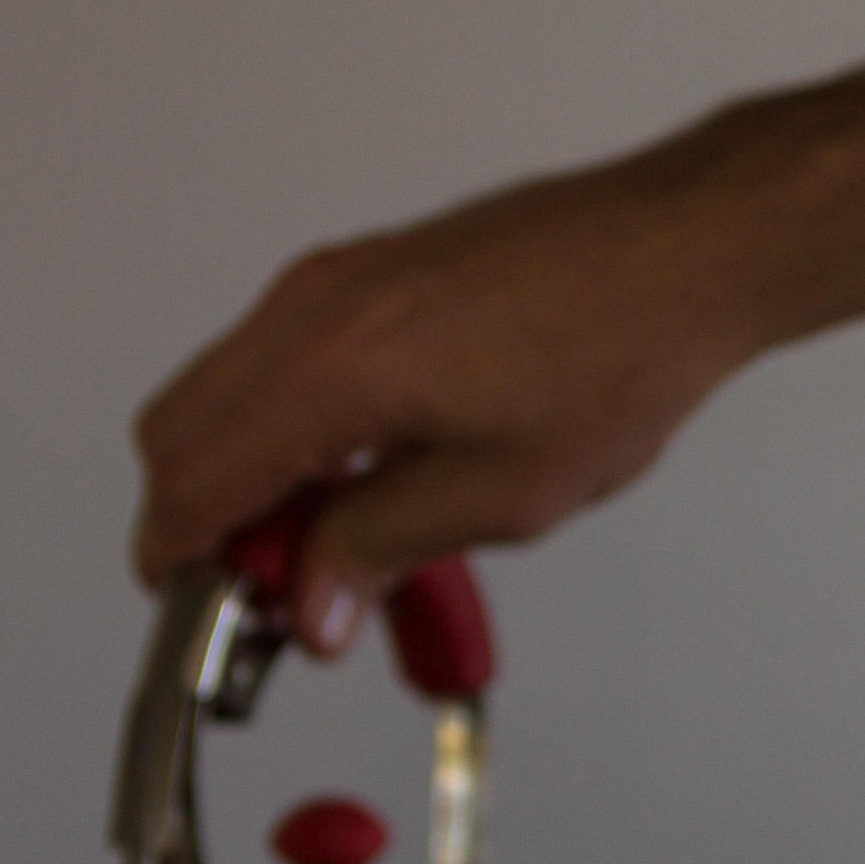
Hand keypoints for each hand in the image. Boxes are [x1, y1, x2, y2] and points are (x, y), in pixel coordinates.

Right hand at [127, 151, 799, 622]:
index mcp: (329, 370)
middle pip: (180, 431)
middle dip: (209, 519)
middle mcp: (312, 309)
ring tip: (340, 544)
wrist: (685, 250)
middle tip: (284, 588)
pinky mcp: (368, 271)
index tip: (204, 612)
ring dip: (255, 472)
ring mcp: (335, 279)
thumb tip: (314, 604)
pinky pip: (279, 357)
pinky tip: (368, 476)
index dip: (181, 559)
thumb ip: (383, 549)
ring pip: (225, 392)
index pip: (194, 480)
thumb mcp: (502, 492)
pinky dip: (290, 424)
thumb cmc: (620, 350)